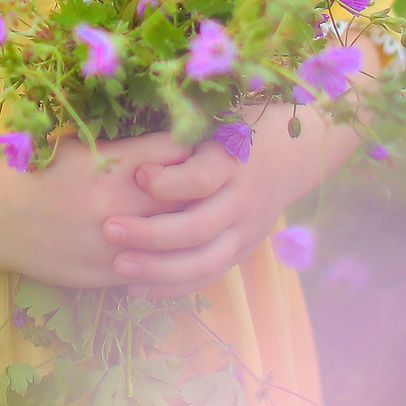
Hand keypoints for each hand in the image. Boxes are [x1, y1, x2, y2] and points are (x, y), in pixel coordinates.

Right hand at [0, 131, 193, 288]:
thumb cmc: (39, 172)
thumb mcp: (82, 148)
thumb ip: (129, 152)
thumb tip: (176, 150)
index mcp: (117, 164)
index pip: (182, 152)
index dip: (198, 149)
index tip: (203, 152)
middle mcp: (122, 203)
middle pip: (189, 198)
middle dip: (203, 191)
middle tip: (211, 188)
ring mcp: (116, 243)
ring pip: (175, 241)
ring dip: (188, 232)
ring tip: (195, 223)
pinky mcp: (106, 273)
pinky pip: (153, 271)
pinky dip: (164, 261)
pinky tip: (167, 253)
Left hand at [102, 105, 357, 297]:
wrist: (296, 154)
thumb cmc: (239, 127)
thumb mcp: (217, 117)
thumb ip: (180, 129)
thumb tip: (125, 135)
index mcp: (233, 161)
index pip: (201, 179)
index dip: (167, 181)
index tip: (135, 175)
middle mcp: (243, 200)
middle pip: (198, 228)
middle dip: (151, 233)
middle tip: (109, 229)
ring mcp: (245, 231)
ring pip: (203, 261)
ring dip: (159, 269)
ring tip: (120, 266)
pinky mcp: (242, 251)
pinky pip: (207, 276)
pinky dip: (173, 286)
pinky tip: (137, 288)